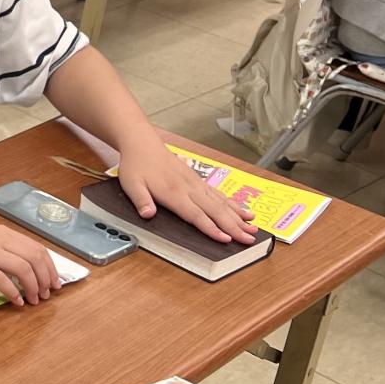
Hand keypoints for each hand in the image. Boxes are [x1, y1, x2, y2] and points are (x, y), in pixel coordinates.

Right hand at [0, 220, 59, 305]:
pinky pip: (1, 280)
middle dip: (46, 279)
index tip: (54, 283)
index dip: (50, 268)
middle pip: (34, 258)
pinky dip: (13, 292)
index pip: (37, 248)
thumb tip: (23, 267)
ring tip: (33, 300)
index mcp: (1, 232)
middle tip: (46, 295)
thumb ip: (0, 247)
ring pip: (23, 268)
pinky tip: (16, 302)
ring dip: (33, 287)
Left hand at [117, 140, 255, 243]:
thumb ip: (141, 200)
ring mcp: (196, 184)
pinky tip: (244, 212)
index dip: (211, 228)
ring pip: (221, 203)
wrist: (143, 143)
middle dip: (233, 227)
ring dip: (238, 217)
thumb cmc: (136, 165)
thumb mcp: (130, 184)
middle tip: (249, 240)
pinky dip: (234, 205)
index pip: (196, 215)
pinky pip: (219, 195)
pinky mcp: (198, 181)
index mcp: (173, 192)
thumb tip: (147, 214)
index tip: (226, 239)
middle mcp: (189, 188)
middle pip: (215, 211)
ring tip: (254, 229)